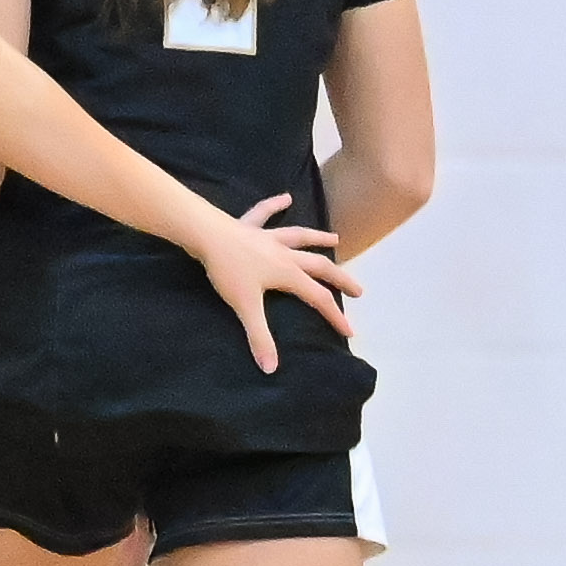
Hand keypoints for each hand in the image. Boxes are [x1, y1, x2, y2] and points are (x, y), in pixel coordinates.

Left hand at [192, 192, 356, 373]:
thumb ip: (259, 337)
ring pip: (300, 237)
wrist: (207, 235)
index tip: (350, 332)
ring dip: (318, 238)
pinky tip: (285, 197)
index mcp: (288, 274)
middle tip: (358, 289)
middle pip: (319, 266)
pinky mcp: (249, 227)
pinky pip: (265, 213)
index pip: (318, 298)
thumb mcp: (245, 307)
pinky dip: (275, 205)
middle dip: (340, 279)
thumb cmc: (228, 271)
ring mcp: (269, 238)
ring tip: (335, 239)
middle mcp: (285, 254)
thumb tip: (271, 368)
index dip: (335, 316)